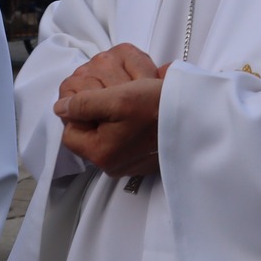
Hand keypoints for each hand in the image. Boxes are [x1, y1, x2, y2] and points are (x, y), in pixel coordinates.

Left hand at [56, 44, 164, 176]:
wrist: (200, 118)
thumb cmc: (159, 107)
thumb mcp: (118, 98)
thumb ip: (84, 104)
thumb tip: (61, 109)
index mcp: (103, 153)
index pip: (71, 132)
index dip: (77, 111)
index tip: (96, 96)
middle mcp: (114, 165)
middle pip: (89, 136)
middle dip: (96, 114)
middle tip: (114, 96)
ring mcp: (131, 165)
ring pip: (107, 137)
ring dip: (113, 118)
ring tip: (130, 102)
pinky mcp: (145, 160)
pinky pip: (126, 142)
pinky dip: (128, 127)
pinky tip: (140, 114)